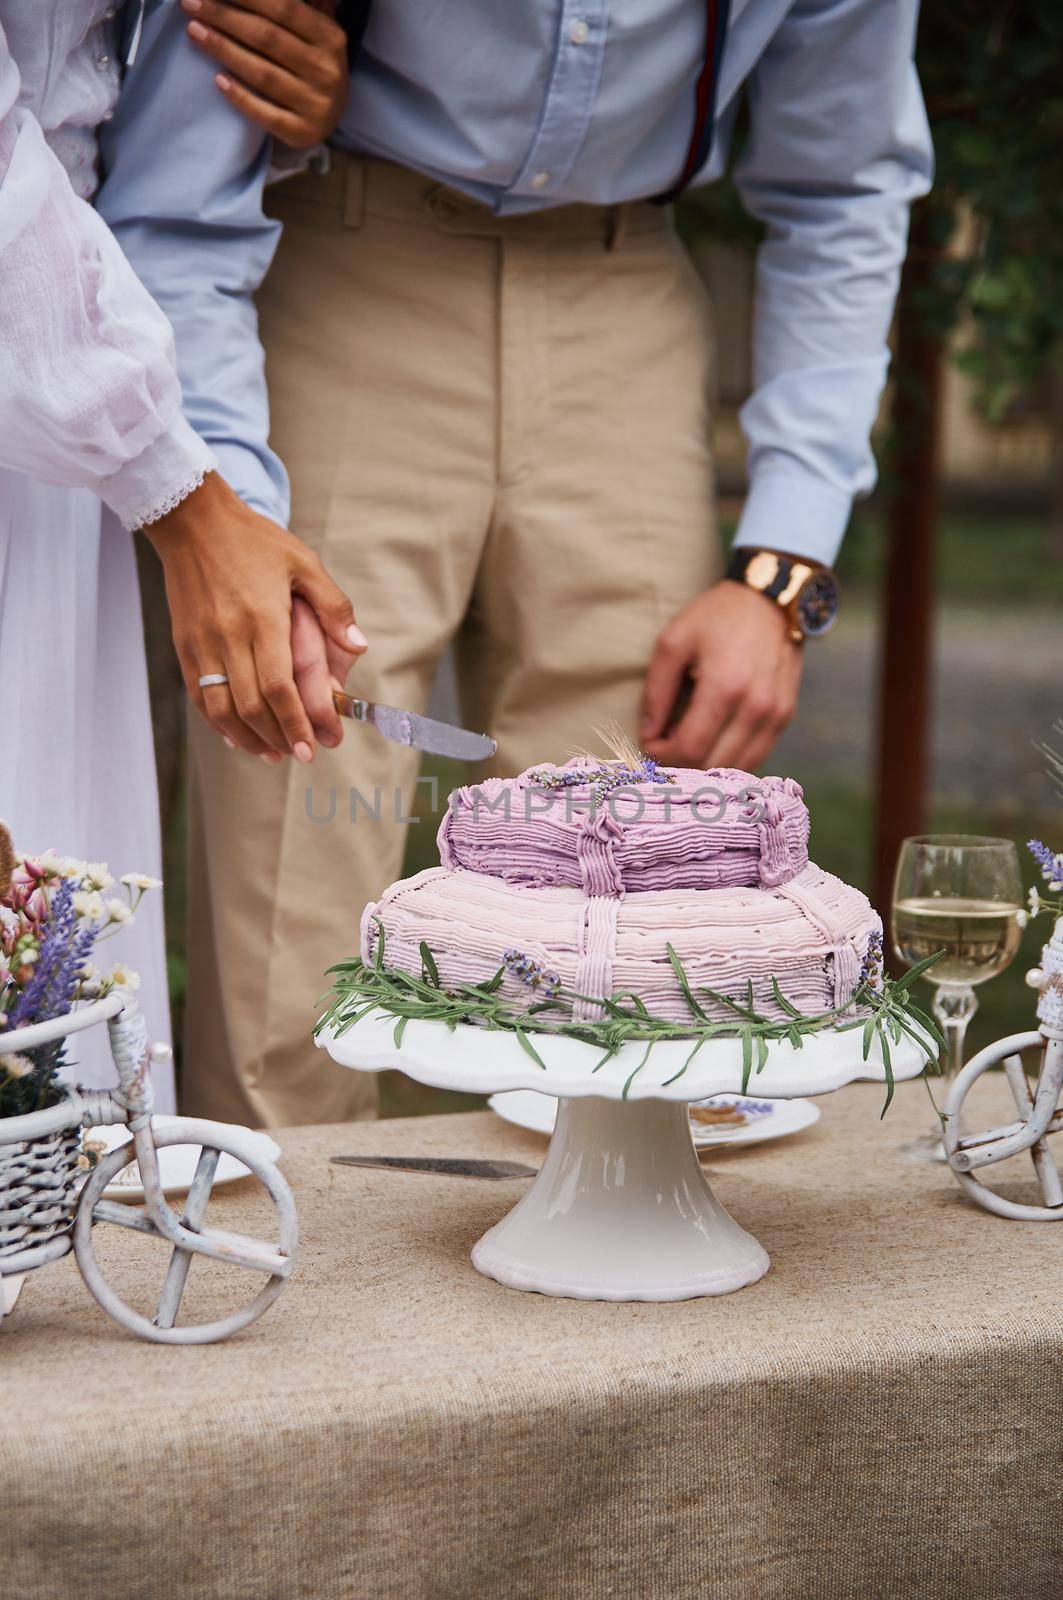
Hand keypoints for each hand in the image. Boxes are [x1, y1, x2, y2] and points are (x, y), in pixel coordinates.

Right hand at [143, 472, 366, 760]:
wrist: (192, 521)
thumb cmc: (255, 541)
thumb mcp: (303, 562)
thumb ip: (334, 606)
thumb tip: (359, 646)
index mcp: (263, 619)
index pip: (278, 687)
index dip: (296, 723)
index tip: (313, 747)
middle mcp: (229, 636)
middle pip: (251, 706)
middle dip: (278, 738)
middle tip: (299, 756)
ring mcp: (202, 643)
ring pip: (221, 708)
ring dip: (247, 738)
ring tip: (272, 754)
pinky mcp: (184, 644)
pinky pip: (199, 694)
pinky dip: (217, 722)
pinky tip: (237, 735)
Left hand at [181, 0, 347, 148]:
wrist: (327, 119)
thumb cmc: (310, 64)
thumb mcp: (314, 30)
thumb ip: (299, 4)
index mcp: (330, 37)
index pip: (285, 9)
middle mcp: (327, 70)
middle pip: (268, 37)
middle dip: (224, 17)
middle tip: (189, 4)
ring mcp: (315, 104)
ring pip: (263, 74)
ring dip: (224, 50)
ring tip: (194, 31)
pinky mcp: (302, 133)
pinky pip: (266, 115)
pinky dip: (240, 97)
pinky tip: (217, 81)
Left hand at [640, 581, 803, 772]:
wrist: (771, 600)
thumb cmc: (717, 617)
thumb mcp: (673, 642)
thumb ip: (656, 691)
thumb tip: (649, 733)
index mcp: (725, 687)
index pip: (689, 749)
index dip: (662, 755)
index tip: (650, 742)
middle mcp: (756, 707)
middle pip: (712, 765)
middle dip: (681, 765)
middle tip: (664, 748)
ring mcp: (776, 715)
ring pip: (737, 768)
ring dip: (706, 767)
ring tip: (687, 746)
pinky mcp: (785, 717)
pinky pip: (756, 756)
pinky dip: (730, 760)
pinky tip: (713, 745)